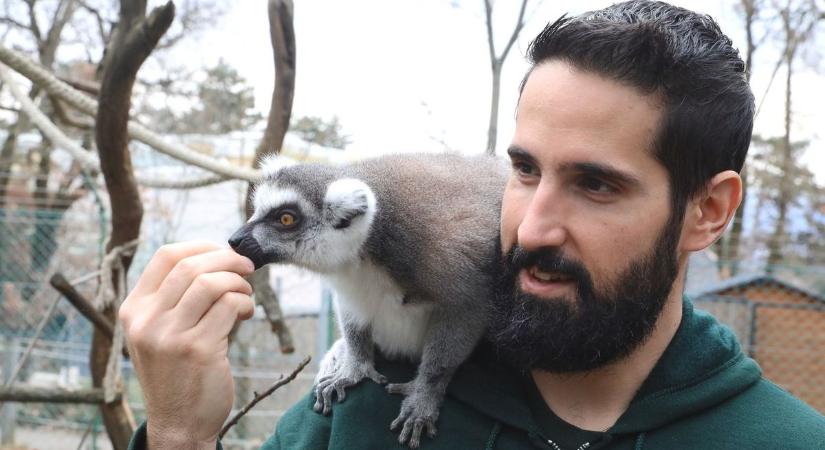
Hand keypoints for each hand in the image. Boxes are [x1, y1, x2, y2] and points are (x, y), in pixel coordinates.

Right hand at [119, 241, 254, 449]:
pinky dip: (244, 303)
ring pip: (211, 282)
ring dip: (238, 282)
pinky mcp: (198, 349)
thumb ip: (176, 298)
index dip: (202, 246)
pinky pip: (228, 306)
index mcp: (134, 309)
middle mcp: (146, 320)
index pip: (166, 256)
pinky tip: (247, 313)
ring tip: (246, 295)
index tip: (224, 252)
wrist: (178, 424)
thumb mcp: (160, 332)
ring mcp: (170, 335)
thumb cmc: (177, 372)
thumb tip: (218, 258)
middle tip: (247, 267)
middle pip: (191, 265)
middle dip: (228, 259)